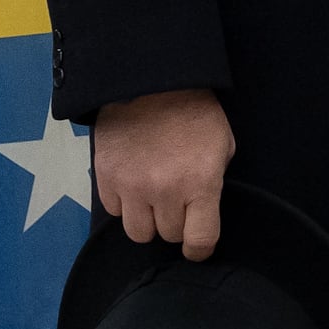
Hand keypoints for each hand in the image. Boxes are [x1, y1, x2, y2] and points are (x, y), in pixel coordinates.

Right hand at [95, 88, 233, 258]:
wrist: (151, 80)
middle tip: (176, 202)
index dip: (199, 249)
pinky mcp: (106, 177)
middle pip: (167, 236)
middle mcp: (165, 191)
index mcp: (200, 183)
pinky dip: (124, 204)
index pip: (199, 241)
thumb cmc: (194, 111)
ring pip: (138, 232)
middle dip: (174, 224)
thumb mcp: (223, 145)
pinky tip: (133, 184)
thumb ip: (213, 182)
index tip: (196, 245)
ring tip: (152, 199)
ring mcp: (132, 186)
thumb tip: (202, 211)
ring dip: (147, 220)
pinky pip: (115, 211)